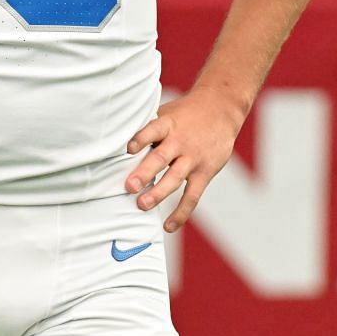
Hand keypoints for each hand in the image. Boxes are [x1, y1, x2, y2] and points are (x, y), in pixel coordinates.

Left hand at [124, 88, 247, 232]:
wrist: (221, 109)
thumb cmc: (185, 114)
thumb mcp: (167, 113)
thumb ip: (148, 128)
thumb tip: (115, 141)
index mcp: (168, 124)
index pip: (153, 130)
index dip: (140, 139)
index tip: (127, 149)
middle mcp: (180, 141)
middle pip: (161, 157)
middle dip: (145, 172)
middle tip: (129, 186)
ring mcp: (193, 158)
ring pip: (175, 178)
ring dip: (158, 193)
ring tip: (142, 205)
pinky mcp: (205, 172)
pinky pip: (192, 196)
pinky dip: (181, 212)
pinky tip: (168, 226)